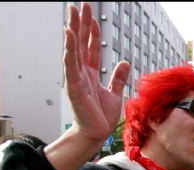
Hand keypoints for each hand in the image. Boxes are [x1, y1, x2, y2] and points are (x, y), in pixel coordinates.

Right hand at [64, 3, 129, 143]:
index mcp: (89, 73)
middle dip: (81, 23)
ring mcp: (76, 77)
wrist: (95, 133)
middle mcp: (81, 72)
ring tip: (72, 11)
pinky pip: (70, 63)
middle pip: (80, 42)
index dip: (91, 31)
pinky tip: (68, 33)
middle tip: (80, 4)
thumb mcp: (114, 93)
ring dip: (73, 29)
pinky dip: (69, 48)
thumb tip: (125, 62)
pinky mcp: (74, 84)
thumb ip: (118, 77)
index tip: (92, 15)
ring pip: (74, 48)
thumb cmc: (100, 117)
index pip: (90, 47)